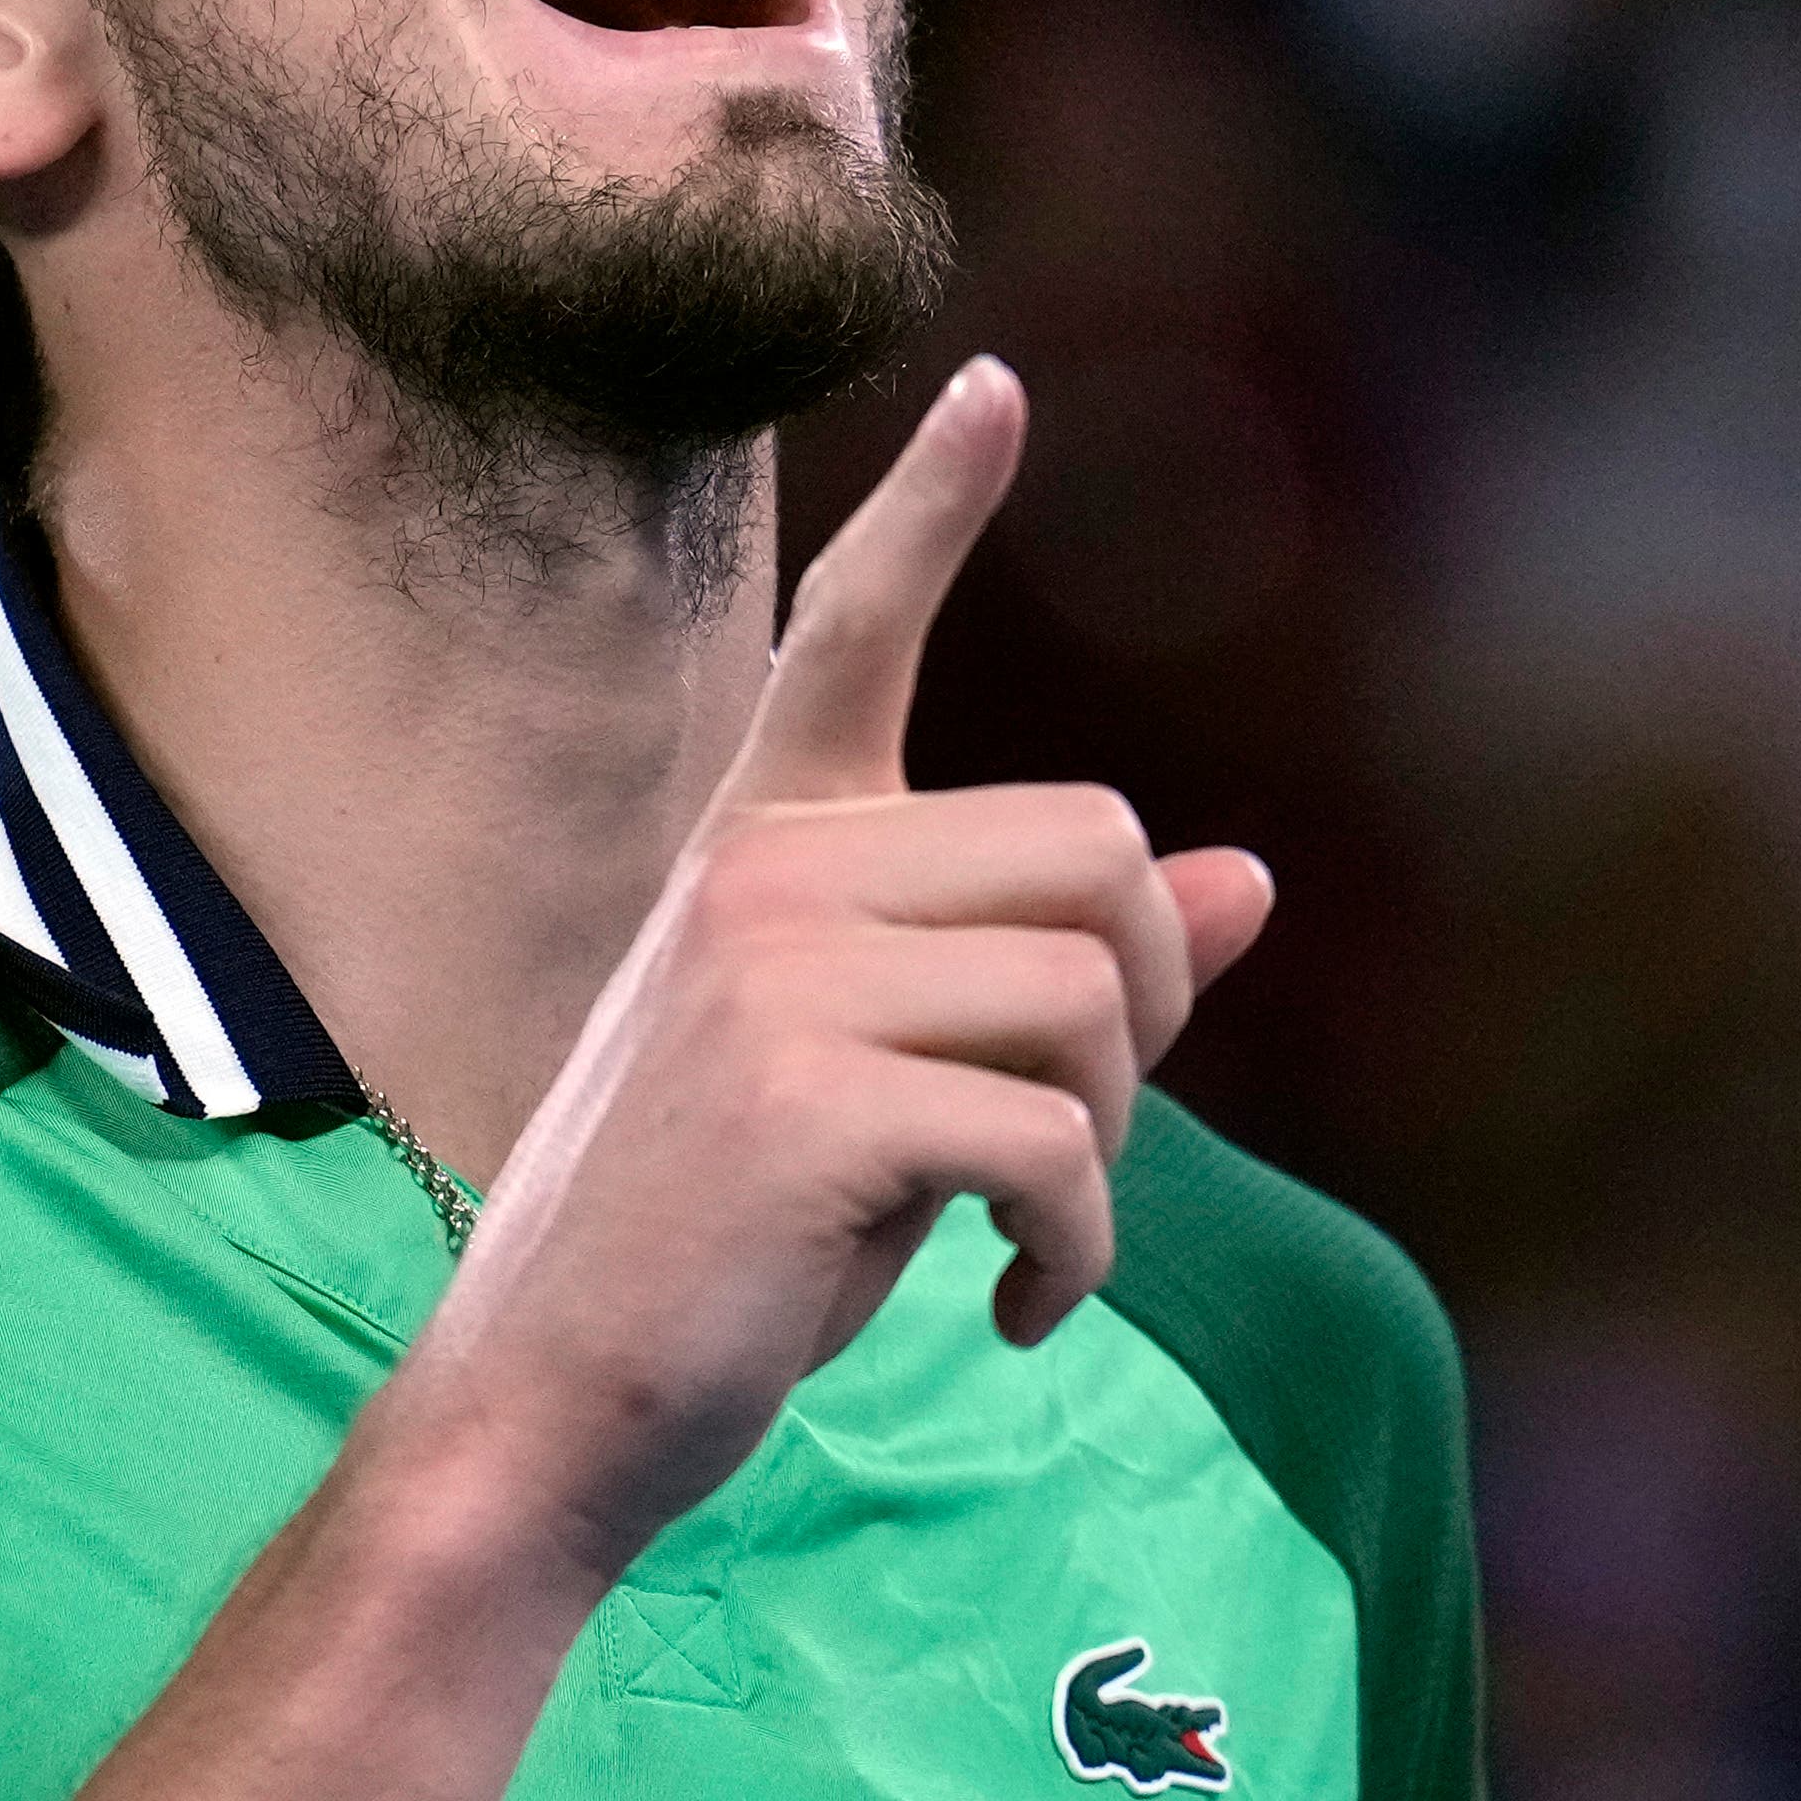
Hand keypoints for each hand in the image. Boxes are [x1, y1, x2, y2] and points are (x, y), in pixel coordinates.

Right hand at [373, 360, 1275, 1587]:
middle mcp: (763, 876)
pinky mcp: (807, 1100)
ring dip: (1108, 1150)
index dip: (934, 510)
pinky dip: (1077, 1251)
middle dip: (1139, 1011)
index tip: (995, 386)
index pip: (850, 635)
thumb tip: (1251, 878)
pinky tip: (1015, 1315)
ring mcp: (774, 976)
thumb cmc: (720, 1260)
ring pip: (1096, 997)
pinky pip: (1056, 1142)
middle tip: (1073, 1147)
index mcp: (762, 851)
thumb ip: (1054, 981)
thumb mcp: (899, 1097)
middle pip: (1099, 850)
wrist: (549, 1414)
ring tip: (1030, 1242)